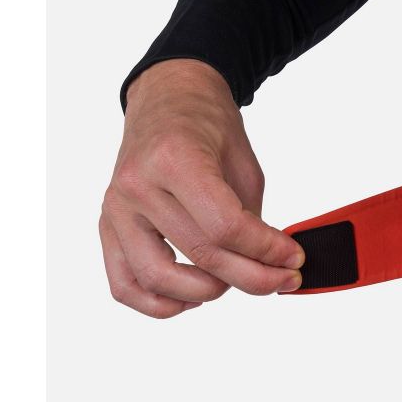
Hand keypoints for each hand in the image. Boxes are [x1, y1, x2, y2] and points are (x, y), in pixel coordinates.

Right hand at [99, 59, 304, 317]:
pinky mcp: (108, 225)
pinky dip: (158, 303)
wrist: (169, 99)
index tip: (293, 260)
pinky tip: (193, 297)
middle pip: (200, 254)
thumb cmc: (209, 126)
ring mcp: (117, 208)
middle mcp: (138, 184)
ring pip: (158, 278)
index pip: (225, 226)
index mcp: (175, 158)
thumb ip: (251, 217)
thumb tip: (267, 266)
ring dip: (207, 292)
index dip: (266, 251)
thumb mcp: (244, 163)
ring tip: (237, 283)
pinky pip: (124, 284)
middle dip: (253, 277)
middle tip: (284, 280)